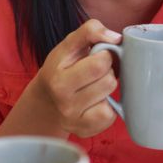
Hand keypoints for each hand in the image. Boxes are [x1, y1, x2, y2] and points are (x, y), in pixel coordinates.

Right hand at [35, 19, 122, 137]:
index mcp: (58, 79)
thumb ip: (91, 31)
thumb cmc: (62, 67)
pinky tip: (97, 101)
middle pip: (108, 82)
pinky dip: (108, 106)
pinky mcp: (85, 132)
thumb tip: (116, 38)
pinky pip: (110, 117)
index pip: (99, 64)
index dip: (105, 55)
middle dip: (108, 72)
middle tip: (97, 72)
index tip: (98, 55)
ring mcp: (74, 121)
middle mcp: (64, 103)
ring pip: (111, 99)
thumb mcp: (70, 44)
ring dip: (107, 89)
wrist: (46, 99)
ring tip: (96, 85)